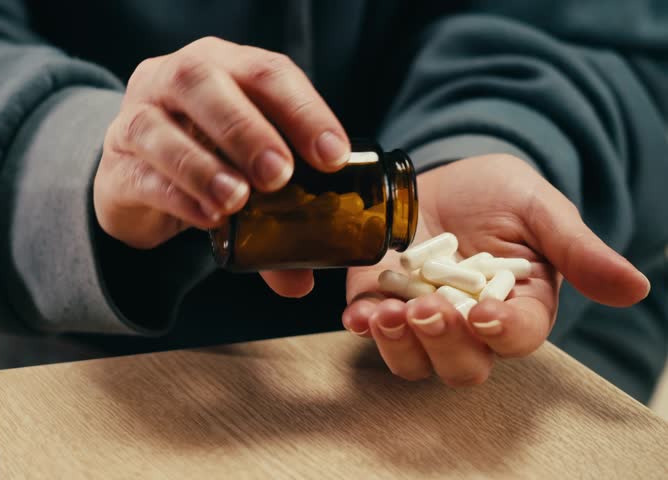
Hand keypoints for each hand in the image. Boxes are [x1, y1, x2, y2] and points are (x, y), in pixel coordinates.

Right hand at [94, 37, 349, 295]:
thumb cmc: (205, 158)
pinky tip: (207, 219)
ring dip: (203, 166)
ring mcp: (136, 117)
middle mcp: (175, 79)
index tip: (332, 156)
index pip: (266, 72)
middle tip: (279, 175)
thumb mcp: (246, 172)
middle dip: (245, 129)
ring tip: (237, 201)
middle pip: (202, 82)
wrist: (135, 176)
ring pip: (159, 127)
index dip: (303, 110)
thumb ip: (276, 219)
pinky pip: (142, 176)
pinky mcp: (116, 166)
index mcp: (224, 67)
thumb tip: (301, 282)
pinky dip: (177, 197)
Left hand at [342, 154, 649, 385]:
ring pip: (414, 360)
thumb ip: (578, 250)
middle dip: (446, 343)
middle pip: (463, 365)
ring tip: (387, 314)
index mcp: (517, 307)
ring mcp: (421, 319)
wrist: (439, 176)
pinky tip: (359, 312)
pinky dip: (364, 325)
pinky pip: (370, 330)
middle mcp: (469, 326)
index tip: (483, 313)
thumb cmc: (497, 194)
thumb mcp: (540, 209)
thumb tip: (636, 288)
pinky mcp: (378, 303)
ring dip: (400, 344)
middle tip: (430, 311)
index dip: (502, 332)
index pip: (517, 336)